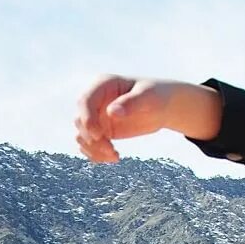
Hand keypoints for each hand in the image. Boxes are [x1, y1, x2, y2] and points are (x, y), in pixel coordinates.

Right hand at [74, 76, 222, 162]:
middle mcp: (95, 101)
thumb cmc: (156, 95)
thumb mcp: (147, 97)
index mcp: (102, 85)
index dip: (87, 119)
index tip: (99, 135)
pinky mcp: (100, 131)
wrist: (163, 106)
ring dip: (94, 150)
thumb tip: (112, 112)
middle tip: (112, 150)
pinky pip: (89, 145)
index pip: (85, 101)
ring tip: (114, 156)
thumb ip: (131, 103)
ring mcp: (96, 116)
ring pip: (82, 136)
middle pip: (80, 121)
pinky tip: (113, 158)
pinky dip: (96, 155)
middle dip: (92, 139)